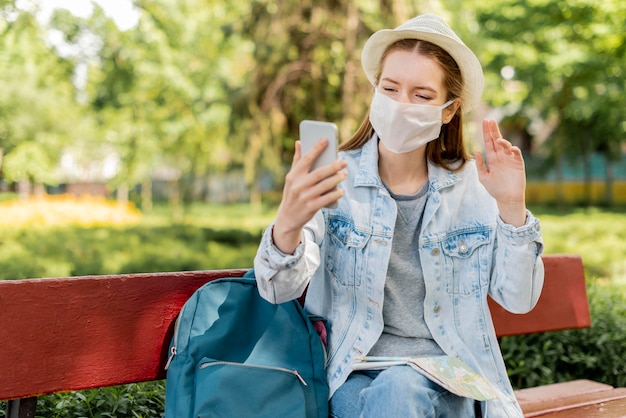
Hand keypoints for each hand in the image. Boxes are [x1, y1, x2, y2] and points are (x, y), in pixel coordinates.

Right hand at [273, 139, 346, 253]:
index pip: (306, 159)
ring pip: (325, 185)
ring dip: (337, 179)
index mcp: (293, 176)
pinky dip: (336, 194)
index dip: (316, 149)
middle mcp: (298, 185)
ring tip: (344, 174)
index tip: (326, 140)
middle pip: (319, 173)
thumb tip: (299, 142)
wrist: (288, 218)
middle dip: (333, 166)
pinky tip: (341, 190)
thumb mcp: (291, 178)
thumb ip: (297, 161)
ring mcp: (305, 197)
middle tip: (344, 162)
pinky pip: (327, 198)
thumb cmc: (292, 194)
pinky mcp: (311, 207)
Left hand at [475, 120, 526, 226]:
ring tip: (498, 140)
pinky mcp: (518, 163)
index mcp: (492, 159)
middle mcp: (500, 156)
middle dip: (493, 130)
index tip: (485, 122)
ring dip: (503, 141)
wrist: (507, 198)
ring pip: (506, 145)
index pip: (489, 142)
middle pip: (497, 140)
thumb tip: (476, 151)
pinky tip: (509, 149)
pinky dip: (513, 149)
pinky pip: (516, 153)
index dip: (487, 133)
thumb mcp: (484, 177)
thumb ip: (479, 165)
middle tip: (490, 120)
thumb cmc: (495, 189)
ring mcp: (510, 159)